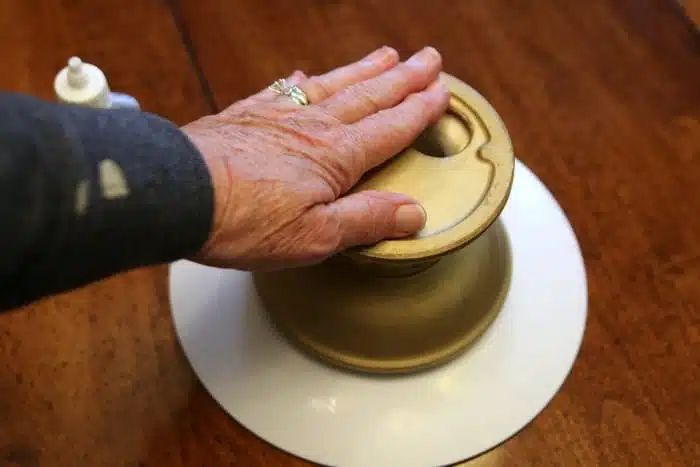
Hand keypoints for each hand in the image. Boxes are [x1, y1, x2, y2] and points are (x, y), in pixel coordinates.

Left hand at [183, 46, 448, 270]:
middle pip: (369, 96)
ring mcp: (279, 115)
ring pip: (333, 85)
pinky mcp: (247, 115)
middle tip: (429, 59)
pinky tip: (306, 75)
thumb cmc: (243, 220)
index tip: (441, 93)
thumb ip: (366, 220)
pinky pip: (285, 89)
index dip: (419, 111)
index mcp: (335, 158)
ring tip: (387, 54)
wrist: (177, 193)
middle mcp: (313, 127)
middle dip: (403, 78)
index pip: (390, 129)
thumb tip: (412, 213)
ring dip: (364, 70)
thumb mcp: (315, 236)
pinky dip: (305, 80)